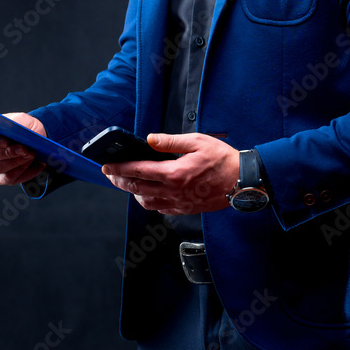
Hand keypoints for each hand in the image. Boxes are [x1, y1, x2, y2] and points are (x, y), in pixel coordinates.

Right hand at [0, 112, 46, 185]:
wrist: (33, 140)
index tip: (5, 141)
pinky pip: (8, 178)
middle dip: (8, 153)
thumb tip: (17, 132)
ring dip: (17, 162)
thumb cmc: (23, 127)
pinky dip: (24, 171)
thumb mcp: (22, 119)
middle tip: (25, 149)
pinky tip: (36, 165)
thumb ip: (17, 123)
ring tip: (31, 155)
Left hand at [102, 132, 238, 215]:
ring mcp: (178, 203)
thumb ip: (170, 142)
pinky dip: (149, 201)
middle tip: (110, 173)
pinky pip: (160, 209)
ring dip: (133, 192)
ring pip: (146, 201)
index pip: (137, 171)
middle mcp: (173, 191)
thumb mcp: (197, 142)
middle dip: (119, 180)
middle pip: (136, 188)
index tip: (106, 165)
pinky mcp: (185, 209)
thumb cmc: (222, 159)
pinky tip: (149, 193)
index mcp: (174, 173)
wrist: (242, 181)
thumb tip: (150, 139)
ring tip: (127, 182)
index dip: (118, 168)